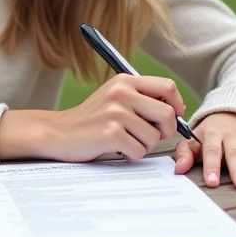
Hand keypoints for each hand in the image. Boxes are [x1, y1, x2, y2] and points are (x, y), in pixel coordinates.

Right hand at [0, 75, 184, 162]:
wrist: (58, 133)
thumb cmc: (91, 120)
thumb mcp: (115, 98)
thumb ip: (142, 98)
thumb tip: (177, 109)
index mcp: (124, 81)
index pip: (167, 86)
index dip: (176, 104)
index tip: (172, 117)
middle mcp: (121, 93)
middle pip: (167, 114)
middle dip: (166, 131)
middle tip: (150, 135)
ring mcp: (115, 113)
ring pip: (154, 137)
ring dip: (143, 145)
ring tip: (125, 141)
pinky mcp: (111, 133)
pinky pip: (139, 151)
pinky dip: (131, 155)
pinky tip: (116, 148)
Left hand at [173, 112, 235, 188]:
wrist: (231, 111)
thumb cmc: (209, 132)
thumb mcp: (194, 138)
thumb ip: (185, 153)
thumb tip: (178, 170)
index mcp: (212, 133)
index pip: (212, 150)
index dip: (212, 166)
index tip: (212, 183)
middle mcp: (231, 135)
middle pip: (235, 154)